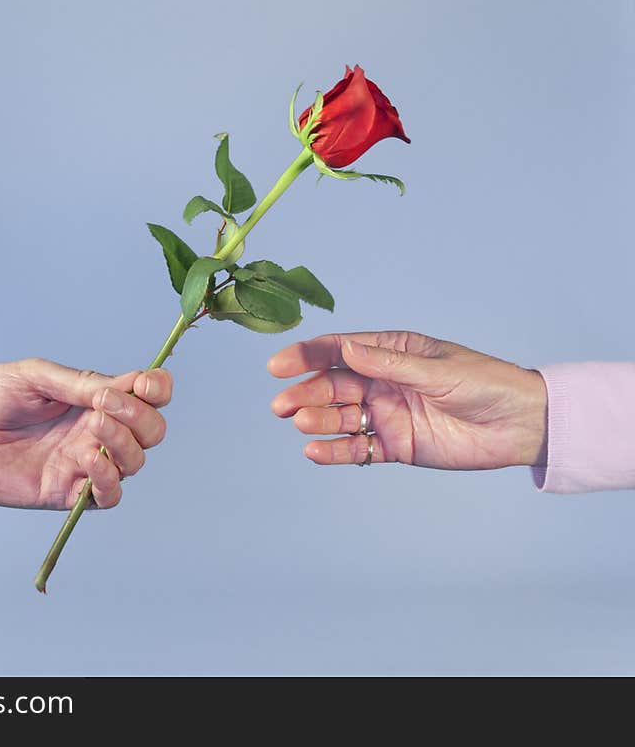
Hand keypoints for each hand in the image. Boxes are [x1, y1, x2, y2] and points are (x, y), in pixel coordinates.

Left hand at [0, 358, 172, 508]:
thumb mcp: (37, 376)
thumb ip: (80, 384)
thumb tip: (123, 388)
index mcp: (96, 399)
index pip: (148, 396)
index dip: (158, 390)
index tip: (143, 384)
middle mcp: (97, 430)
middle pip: (150, 432)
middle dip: (140, 418)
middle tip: (104, 406)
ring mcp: (84, 462)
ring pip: (134, 463)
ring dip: (124, 445)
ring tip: (92, 427)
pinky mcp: (65, 492)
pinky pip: (107, 495)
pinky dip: (108, 479)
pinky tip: (88, 460)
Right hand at [268, 331, 546, 469]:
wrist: (521, 426)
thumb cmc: (485, 384)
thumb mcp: (436, 370)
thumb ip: (389, 364)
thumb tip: (346, 349)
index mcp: (392, 353)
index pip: (341, 351)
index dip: (307, 356)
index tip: (279, 365)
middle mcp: (383, 382)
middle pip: (333, 385)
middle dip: (305, 392)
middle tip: (282, 405)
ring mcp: (387, 415)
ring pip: (341, 417)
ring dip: (317, 420)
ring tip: (299, 423)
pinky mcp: (395, 446)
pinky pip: (358, 448)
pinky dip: (336, 451)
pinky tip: (315, 452)